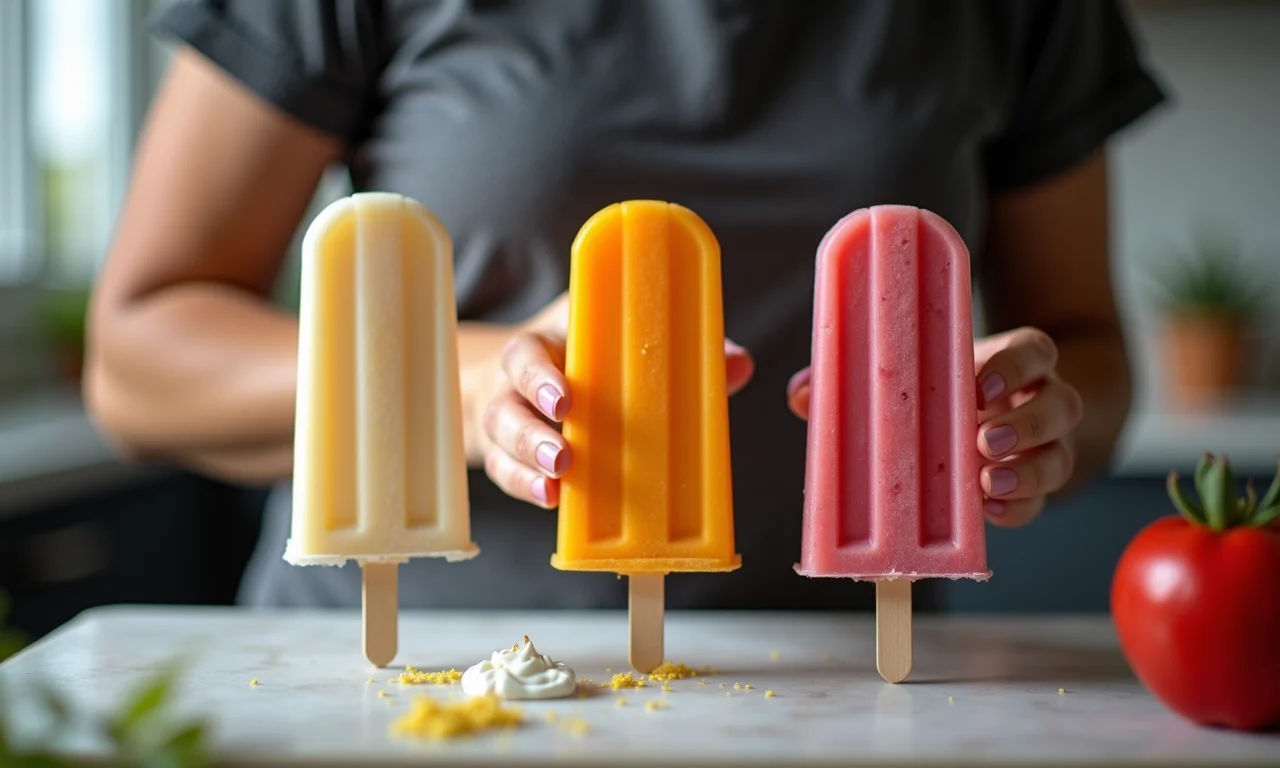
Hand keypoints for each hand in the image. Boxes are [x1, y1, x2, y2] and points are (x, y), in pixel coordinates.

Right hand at [476, 294, 755, 508]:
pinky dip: (525, 488)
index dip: (539, 378)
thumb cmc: (586, 354)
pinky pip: (505, 473)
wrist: (526, 376)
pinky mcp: (505, 456)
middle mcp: (514, 384)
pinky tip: (550, 500)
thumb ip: (675, 351)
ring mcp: (506, 420)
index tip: (565, 401)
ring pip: (501, 444)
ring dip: (527, 467)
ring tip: (555, 486)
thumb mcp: (620, 339)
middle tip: (565, 456)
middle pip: (506, 406)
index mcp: (542, 347)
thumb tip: (737, 363)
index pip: (527, 356)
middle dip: (531, 434)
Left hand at [785, 326, 1082, 527]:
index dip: (1013, 366)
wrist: (996, 419)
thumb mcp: (912, 375)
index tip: (978, 386)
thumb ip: (859, 380)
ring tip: (986, 483)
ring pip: (1058, 458)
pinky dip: (1018, 509)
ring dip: (1027, 473)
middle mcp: (1039, 401)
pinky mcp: (1036, 489)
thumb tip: (801, 394)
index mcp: (1012, 362)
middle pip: (1061, 405)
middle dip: (1026, 425)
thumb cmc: (941, 389)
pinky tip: (989, 512)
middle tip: (983, 442)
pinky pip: (1040, 503)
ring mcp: (1045, 447)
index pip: (1033, 352)